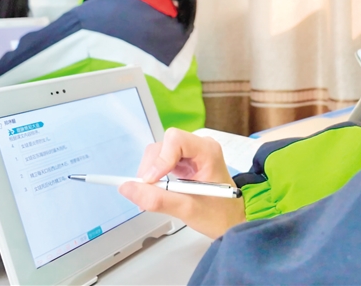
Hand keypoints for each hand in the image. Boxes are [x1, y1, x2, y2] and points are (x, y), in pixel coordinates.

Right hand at [119, 128, 246, 237]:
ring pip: (159, 154)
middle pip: (163, 146)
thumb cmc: (220, 215)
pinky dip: (155, 178)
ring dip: (151, 174)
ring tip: (153, 196)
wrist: (232, 221)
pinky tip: (158, 192)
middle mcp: (199, 147)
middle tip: (147, 193)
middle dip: (151, 169)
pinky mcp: (184, 162)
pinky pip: (161, 162)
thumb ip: (158, 200)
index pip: (175, 140)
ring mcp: (191, 154)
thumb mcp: (188, 209)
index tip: (151, 181)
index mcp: (207, 151)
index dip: (160, 159)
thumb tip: (128, 189)